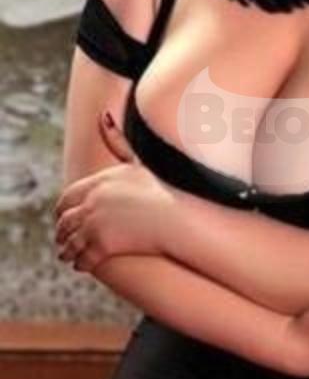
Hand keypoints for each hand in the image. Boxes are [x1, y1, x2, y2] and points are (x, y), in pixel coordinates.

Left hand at [54, 111, 174, 271]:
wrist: (176, 218)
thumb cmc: (162, 190)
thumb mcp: (136, 163)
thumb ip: (117, 141)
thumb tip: (103, 114)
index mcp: (97, 183)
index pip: (67, 197)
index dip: (62, 209)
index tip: (63, 215)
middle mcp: (91, 203)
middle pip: (65, 220)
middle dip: (62, 231)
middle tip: (62, 239)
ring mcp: (95, 224)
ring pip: (71, 241)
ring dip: (68, 250)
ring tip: (68, 255)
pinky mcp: (102, 245)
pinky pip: (83, 257)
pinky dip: (79, 262)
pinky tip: (81, 265)